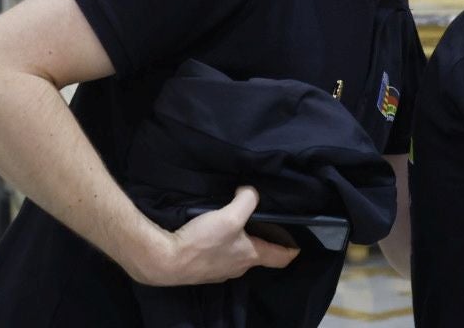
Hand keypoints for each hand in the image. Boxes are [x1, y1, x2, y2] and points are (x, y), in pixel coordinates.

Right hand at [126, 185, 298, 285]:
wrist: (167, 260)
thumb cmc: (203, 242)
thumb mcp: (230, 216)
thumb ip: (247, 200)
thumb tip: (249, 192)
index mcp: (251, 256)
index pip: (280, 258)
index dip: (290, 250)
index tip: (296, 246)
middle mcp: (238, 267)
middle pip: (258, 254)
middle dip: (262, 240)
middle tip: (261, 222)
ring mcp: (220, 270)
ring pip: (237, 254)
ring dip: (240, 241)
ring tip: (235, 223)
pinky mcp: (203, 268)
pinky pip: (219, 255)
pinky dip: (221, 244)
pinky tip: (212, 232)